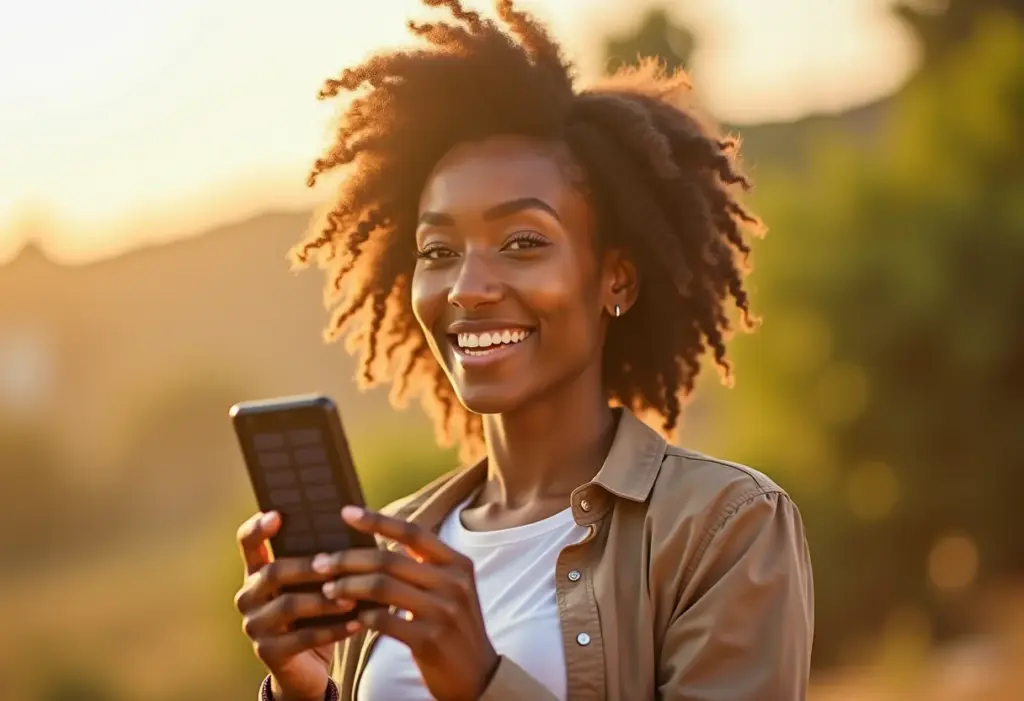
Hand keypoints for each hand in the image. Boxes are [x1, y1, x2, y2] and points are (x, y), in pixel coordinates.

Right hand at [233, 511, 358, 700]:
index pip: (248, 542)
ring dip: (323, 601)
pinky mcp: (268, 652)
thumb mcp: (315, 584)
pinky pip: (303, 638)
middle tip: (335, 564)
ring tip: (352, 598)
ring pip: (288, 605)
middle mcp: (249, 595)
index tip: (276, 514)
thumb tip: (356, 526)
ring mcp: (255, 625)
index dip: (258, 528)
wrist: (305, 664)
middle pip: (273, 572)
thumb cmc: (315, 611)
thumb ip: (322, 560)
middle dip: (307, 567)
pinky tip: (357, 623)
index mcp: (258, 571)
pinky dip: (333, 630)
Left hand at [316, 506, 499, 700]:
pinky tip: (350, 618)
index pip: (413, 533)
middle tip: (321, 563)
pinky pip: (383, 620)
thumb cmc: (455, 628)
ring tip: (328, 590)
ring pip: (381, 587)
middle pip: (389, 559)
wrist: (479, 676)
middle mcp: (453, 582)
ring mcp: (442, 611)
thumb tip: (379, 541)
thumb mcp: (451, 589)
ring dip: (348, 587)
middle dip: (348, 559)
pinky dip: (361, 617)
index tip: (347, 512)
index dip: (378, 520)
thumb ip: (424, 567)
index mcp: (458, 564)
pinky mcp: (429, 640)